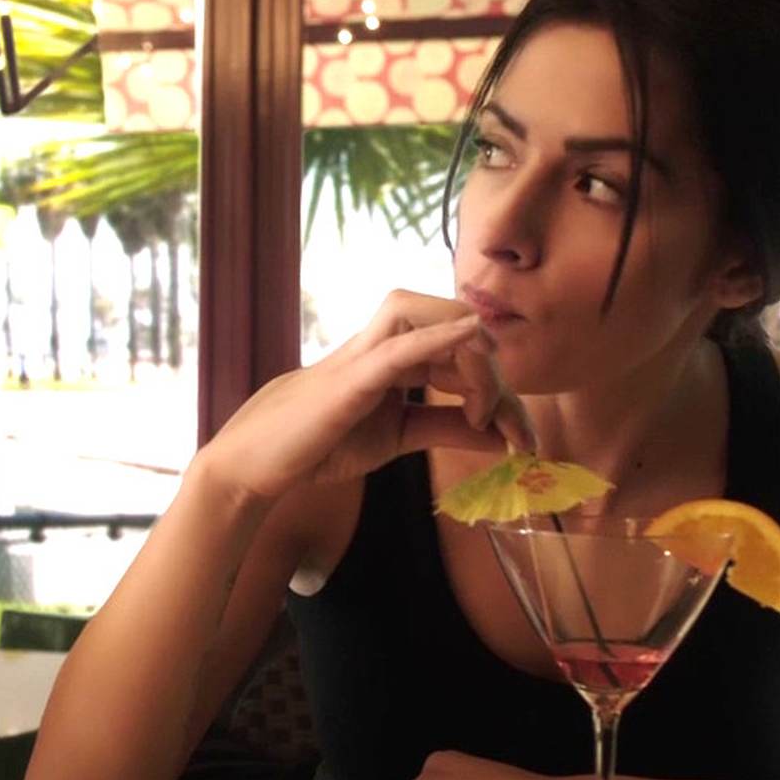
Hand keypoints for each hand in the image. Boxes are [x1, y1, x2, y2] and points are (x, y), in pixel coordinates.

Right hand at [192, 290, 534, 503]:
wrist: (258, 465)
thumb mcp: (398, 437)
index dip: (500, 389)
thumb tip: (500, 436)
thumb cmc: (318, 445)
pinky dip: (437, 334)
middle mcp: (381, 344)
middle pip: (450, 325)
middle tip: (518, 434)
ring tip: (488, 406)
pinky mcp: (349, 377)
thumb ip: (445, 428)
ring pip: (422, 315)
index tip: (522, 440)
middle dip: (496, 377)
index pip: (458, 349)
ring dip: (470, 351)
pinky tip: (471, 332)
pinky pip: (396, 344)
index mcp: (393, 357)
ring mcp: (363, 354)